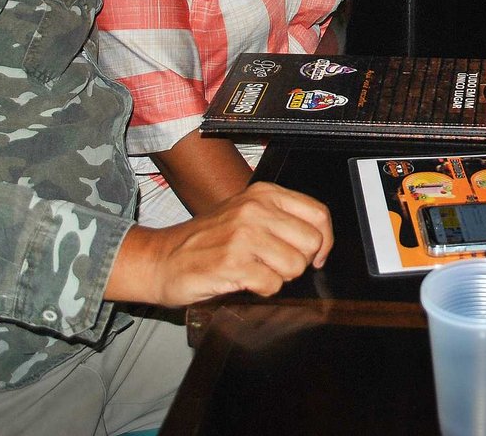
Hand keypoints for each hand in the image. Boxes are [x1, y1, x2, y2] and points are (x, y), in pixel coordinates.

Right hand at [108, 182, 333, 307]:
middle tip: (276, 266)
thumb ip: (280, 219)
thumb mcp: (245, 214)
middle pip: (311, 243)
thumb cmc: (205, 241)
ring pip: (295, 266)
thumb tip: (319, 241)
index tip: (316, 256)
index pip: (319, 214)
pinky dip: (262, 291)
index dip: (324, 241)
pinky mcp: (233, 263)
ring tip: (255, 271)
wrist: (161, 258)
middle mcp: (255, 209)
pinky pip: (273, 285)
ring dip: (279, 277)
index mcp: (264, 194)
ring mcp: (244, 235)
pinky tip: (244, 281)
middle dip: (299, 262)